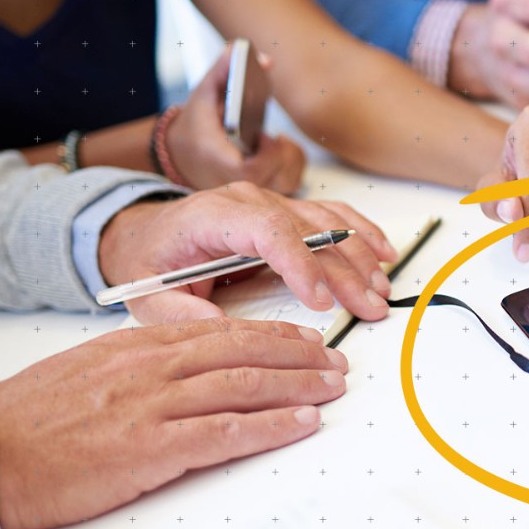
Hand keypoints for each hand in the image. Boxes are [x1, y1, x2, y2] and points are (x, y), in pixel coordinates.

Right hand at [0, 317, 346, 528]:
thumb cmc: (30, 419)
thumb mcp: (87, 372)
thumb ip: (138, 367)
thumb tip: (183, 372)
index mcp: (138, 345)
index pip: (220, 331)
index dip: (271, 334)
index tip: (303, 339)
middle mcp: (153, 367)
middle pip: (244, 351)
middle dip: (298, 355)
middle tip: (335, 360)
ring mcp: (154, 405)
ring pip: (246, 384)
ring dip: (299, 386)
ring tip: (333, 387)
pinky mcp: (152, 447)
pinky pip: (228, 432)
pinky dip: (272, 426)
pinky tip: (302, 424)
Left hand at [98, 182, 398, 323]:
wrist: (148, 233)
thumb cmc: (151, 260)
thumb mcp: (145, 291)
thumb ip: (176, 311)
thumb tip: (219, 327)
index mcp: (213, 215)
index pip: (269, 230)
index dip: (301, 264)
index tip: (321, 301)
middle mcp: (248, 201)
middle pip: (309, 229)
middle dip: (344, 271)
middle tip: (368, 307)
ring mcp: (272, 201)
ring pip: (328, 221)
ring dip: (360, 255)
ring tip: (379, 290)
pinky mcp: (287, 211)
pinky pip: (333, 215)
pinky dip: (362, 233)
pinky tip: (384, 253)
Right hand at [167, 42, 305, 193]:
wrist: (182, 153)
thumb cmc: (196, 125)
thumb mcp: (204, 93)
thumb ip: (224, 70)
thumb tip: (247, 51)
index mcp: (220, 164)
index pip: (252, 171)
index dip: (267, 154)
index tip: (264, 135)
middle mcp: (236, 183)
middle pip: (278, 177)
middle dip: (282, 152)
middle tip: (267, 136)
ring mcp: (250, 191)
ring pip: (289, 181)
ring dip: (289, 157)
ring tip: (272, 142)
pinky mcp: (260, 190)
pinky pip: (290, 183)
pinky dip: (292, 164)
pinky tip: (278, 149)